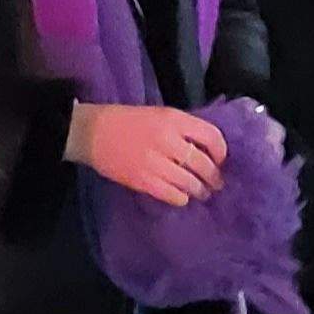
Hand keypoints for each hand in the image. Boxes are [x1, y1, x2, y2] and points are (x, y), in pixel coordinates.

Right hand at [71, 104, 226, 206]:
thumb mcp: (160, 115)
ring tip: (202, 193)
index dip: (221, 152)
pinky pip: (172, 195)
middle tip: (216, 183)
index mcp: (174, 119)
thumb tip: (207, 149)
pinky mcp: (143, 181)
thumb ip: (183, 129)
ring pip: (190, 183)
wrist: (92, 132)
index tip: (221, 160)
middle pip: (203, 164)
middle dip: (214, 177)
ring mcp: (155, 162)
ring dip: (200, 190)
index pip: (212, 136)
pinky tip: (182, 197)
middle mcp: (168, 140)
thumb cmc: (127, 121)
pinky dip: (181, 198)